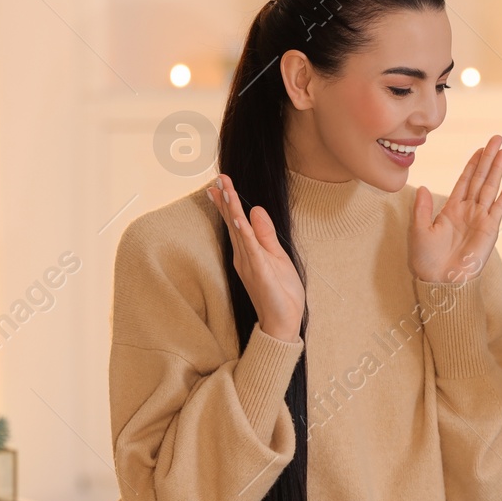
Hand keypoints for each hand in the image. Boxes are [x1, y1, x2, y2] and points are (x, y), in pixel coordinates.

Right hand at [209, 174, 304, 342]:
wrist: (283, 323)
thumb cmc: (280, 293)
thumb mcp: (277, 257)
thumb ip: (266, 234)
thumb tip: (256, 209)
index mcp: (248, 252)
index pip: (236, 222)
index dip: (228, 202)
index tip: (219, 183)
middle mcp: (243, 256)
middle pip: (233, 222)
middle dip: (226, 199)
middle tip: (218, 177)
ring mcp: (249, 264)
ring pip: (239, 232)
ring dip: (232, 210)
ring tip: (224, 190)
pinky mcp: (259, 272)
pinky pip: (250, 249)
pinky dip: (244, 233)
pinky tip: (239, 219)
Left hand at [409, 134, 501, 283]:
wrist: (440, 282)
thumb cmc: (427, 261)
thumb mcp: (418, 231)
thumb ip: (422, 209)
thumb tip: (422, 188)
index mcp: (451, 210)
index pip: (464, 181)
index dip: (472, 164)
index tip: (480, 149)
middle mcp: (467, 212)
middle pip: (480, 179)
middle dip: (488, 159)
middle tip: (497, 139)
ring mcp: (480, 220)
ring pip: (490, 188)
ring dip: (497, 170)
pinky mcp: (489, 230)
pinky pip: (497, 209)